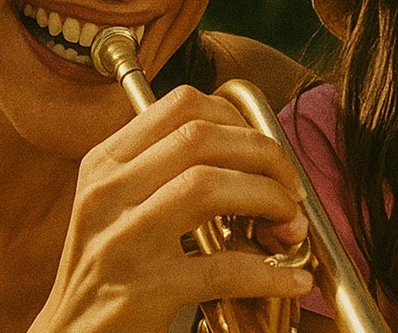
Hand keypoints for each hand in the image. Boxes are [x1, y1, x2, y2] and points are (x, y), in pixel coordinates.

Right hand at [31, 85, 312, 330]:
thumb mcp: (119, 206)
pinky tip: (293, 279)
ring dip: (268, 200)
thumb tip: (257, 152)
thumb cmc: (110, 271)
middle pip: (201, 137)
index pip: (181, 105)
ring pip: (207, 186)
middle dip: (265, 155)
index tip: (264, 147)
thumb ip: (168, 170)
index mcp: (105, 163)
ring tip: (290, 226)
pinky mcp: (140, 292)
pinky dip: (271, 274)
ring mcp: (121, 241)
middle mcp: (107, 193)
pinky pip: (222, 269)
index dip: (238, 118)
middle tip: (291, 188)